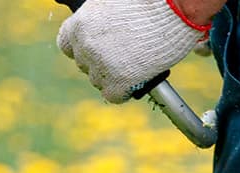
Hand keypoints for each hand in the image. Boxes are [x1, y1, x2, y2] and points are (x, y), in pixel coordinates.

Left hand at [57, 0, 218, 103]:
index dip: (82, 48)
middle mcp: (85, 46)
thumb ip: (98, 22)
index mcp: (79, 24)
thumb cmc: (148, 3)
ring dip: (113, 75)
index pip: (66, 45)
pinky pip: (113, 96)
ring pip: (98, 81)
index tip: (94, 49)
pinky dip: (124, 91)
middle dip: (100, 61)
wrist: (173, 8)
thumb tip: (98, 35)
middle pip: (84, 64)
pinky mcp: (118, 82)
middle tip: (123, 54)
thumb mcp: (111, 5)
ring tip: (135, 61)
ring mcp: (100, 65)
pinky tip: (136, 79)